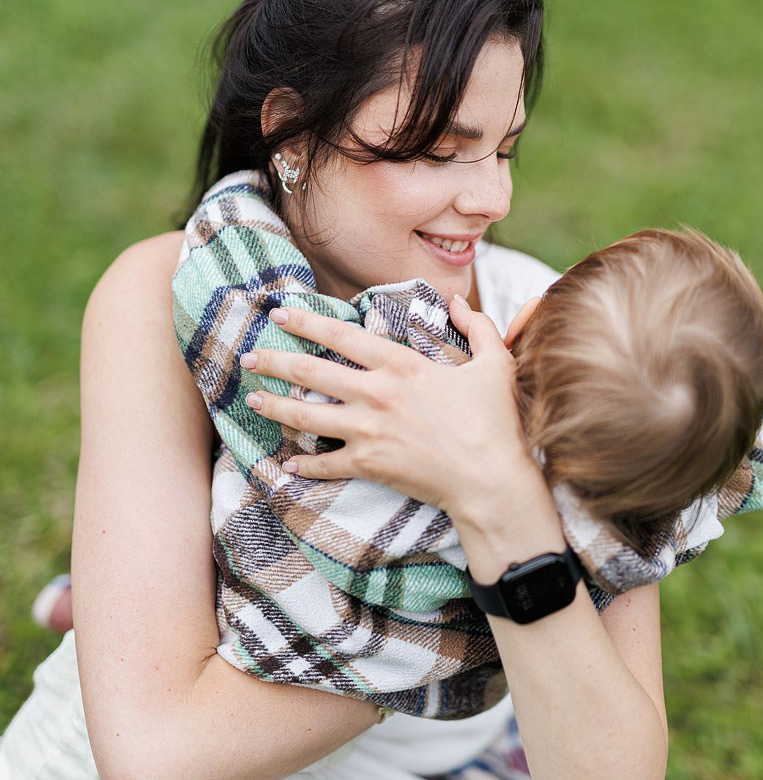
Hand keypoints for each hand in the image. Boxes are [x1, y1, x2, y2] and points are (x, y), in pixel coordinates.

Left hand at [241, 296, 530, 514]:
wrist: (490, 479)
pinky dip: (305, 465)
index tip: (280, 314)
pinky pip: (326, 463)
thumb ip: (477, 326)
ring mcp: (368, 430)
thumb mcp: (496, 364)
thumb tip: (457, 301)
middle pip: (311, 372)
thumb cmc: (495, 422)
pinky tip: (288, 464)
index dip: (306, 322)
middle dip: (275, 361)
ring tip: (252, 398)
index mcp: (401, 365)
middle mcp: (376, 393)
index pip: (341, 335)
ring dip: (275, 405)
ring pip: (307, 415)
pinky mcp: (369, 464)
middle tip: (250, 356)